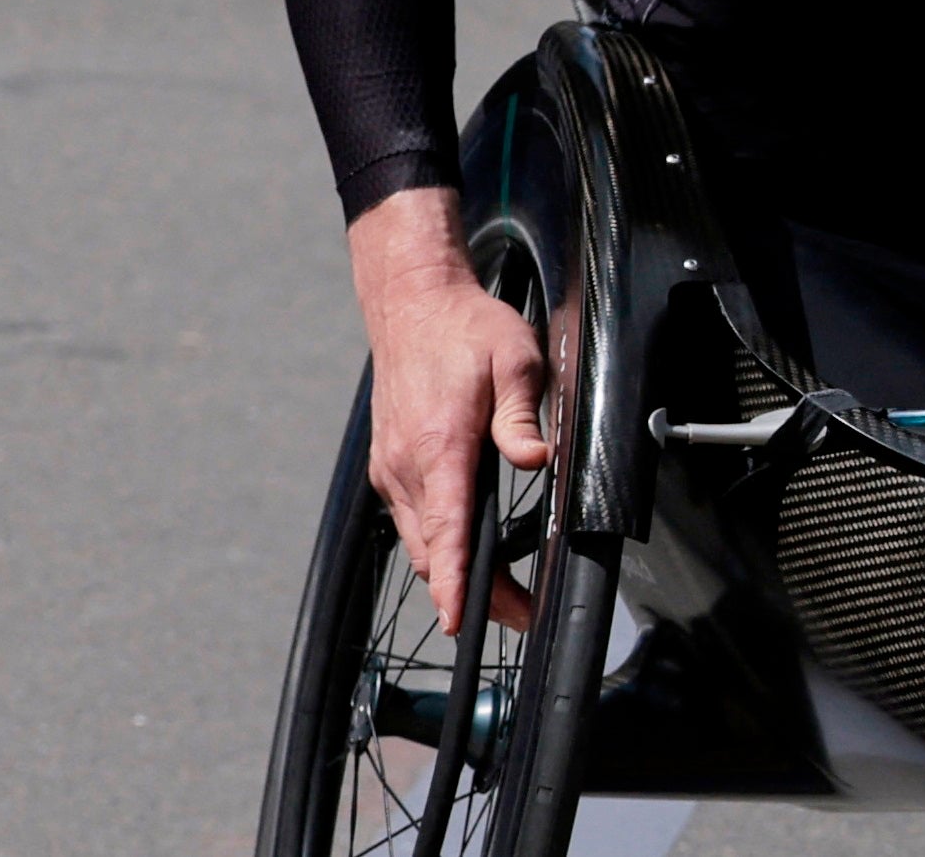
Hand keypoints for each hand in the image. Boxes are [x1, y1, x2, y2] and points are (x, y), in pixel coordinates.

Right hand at [347, 186, 550, 634]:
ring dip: (452, 573)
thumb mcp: (515, 359)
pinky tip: (465, 550)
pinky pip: (411, 520)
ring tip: (496, 596)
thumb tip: (535, 458)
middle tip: (517, 615)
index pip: (448, 528)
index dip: (456, 580)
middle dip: (470, 591)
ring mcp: (391, 468)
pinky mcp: (388, 465)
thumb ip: (522, 415)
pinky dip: (436, 545)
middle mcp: (406, 465)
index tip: (461, 620)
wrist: (412, 305)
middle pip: (434, 551)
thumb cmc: (467, 330)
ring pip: (419, 542)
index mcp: (439, 444)